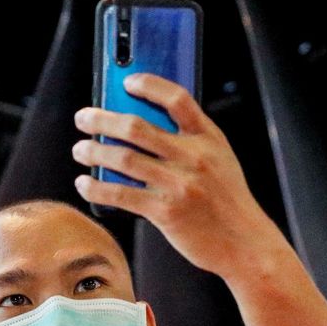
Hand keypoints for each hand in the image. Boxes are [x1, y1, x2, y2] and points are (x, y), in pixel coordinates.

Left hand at [71, 73, 285, 278]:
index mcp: (209, 138)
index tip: (127, 82)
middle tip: (83, 118)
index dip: (149, 85)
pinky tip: (85, 183)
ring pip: (123, 158)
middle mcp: (194, 157)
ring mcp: (179, 184)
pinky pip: (121, 194)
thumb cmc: (227, 200)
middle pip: (137, 127)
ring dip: (94, 151)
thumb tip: (139, 126)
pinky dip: (97, 186)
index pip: (178, 99)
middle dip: (102, 119)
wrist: (245, 243)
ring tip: (80, 150)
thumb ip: (190, 140)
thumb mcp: (219, 159)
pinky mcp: (166, 212)